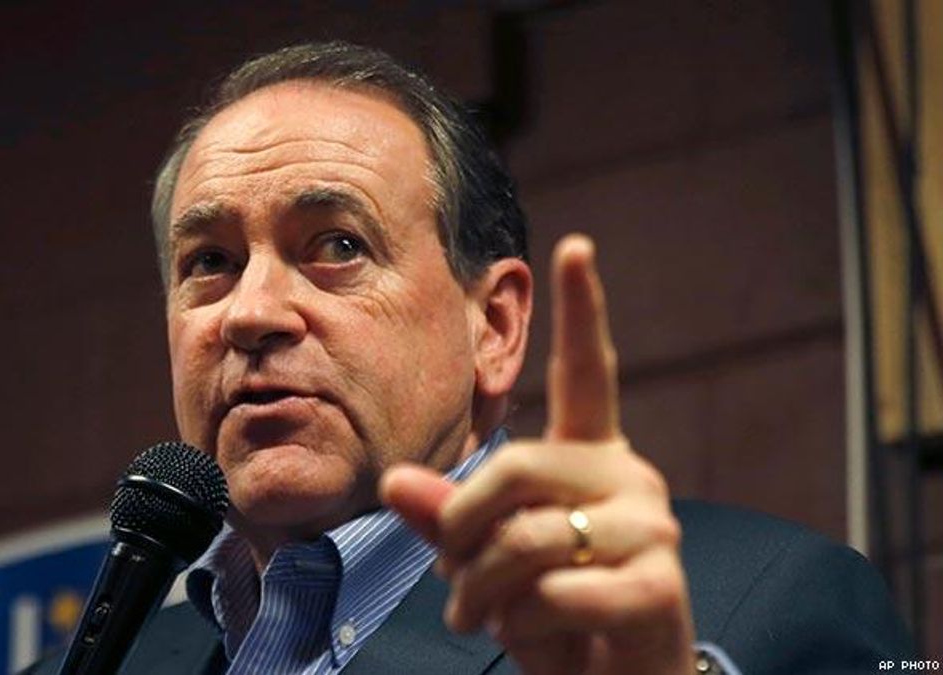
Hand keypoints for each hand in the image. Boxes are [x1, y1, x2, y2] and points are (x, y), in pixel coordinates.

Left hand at [381, 234, 694, 673]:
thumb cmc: (552, 615)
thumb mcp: (486, 564)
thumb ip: (449, 520)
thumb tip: (397, 483)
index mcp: (592, 457)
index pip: (591, 372)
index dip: (584, 309)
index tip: (577, 245)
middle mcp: (630, 478)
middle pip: (515, 468)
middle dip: (462, 530)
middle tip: (451, 584)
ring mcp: (652, 530)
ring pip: (529, 536)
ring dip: (483, 591)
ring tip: (485, 617)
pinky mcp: (659, 587)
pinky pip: (555, 592)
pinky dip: (522, 625)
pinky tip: (532, 635)